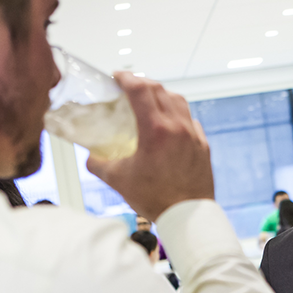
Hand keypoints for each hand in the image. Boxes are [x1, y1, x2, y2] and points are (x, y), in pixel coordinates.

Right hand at [85, 73, 213, 220]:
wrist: (187, 215)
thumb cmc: (156, 198)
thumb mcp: (118, 180)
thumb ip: (98, 163)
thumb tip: (90, 156)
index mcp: (156, 130)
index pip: (140, 89)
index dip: (126, 78)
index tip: (117, 77)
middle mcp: (177, 126)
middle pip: (159, 89)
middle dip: (141, 83)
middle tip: (128, 87)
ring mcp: (193, 134)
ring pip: (178, 100)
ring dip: (161, 94)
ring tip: (148, 101)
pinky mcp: (202, 145)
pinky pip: (190, 119)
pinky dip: (177, 114)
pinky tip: (168, 123)